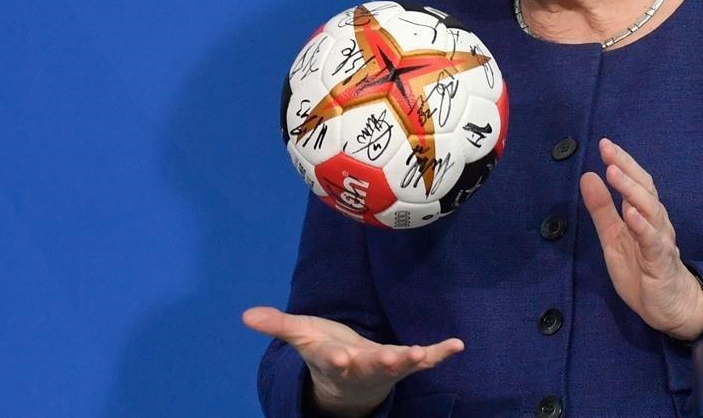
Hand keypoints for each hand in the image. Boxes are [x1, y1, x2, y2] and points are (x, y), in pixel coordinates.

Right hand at [242, 306, 463, 415]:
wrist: (346, 386)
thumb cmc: (323, 353)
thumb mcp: (300, 337)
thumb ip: (277, 325)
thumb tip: (245, 316)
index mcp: (334, 361)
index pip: (332, 361)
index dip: (335, 359)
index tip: (339, 357)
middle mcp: (361, 368)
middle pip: (371, 367)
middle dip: (382, 362)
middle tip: (394, 357)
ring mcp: (385, 369)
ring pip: (398, 367)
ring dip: (412, 361)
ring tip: (423, 354)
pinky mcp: (403, 365)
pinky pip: (424, 361)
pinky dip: (439, 355)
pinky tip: (457, 346)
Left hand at [579, 138, 702, 340]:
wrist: (671, 308)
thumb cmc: (642, 270)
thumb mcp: (613, 237)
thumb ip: (601, 209)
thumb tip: (588, 175)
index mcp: (644, 214)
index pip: (635, 182)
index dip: (622, 162)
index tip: (605, 143)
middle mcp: (656, 222)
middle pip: (644, 190)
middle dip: (626, 168)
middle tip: (608, 150)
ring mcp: (660, 241)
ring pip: (650, 211)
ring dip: (632, 191)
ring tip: (614, 173)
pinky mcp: (661, 263)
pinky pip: (653, 242)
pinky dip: (643, 227)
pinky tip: (631, 215)